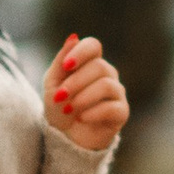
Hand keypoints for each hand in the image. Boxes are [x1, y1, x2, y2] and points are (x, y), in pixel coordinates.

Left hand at [44, 33, 128, 152]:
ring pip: (106, 85)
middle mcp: (107, 74)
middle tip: (59, 96)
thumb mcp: (52, 83)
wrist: (65, 137)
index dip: (81, 52)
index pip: (93, 45)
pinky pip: (112, 107)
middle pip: (99, 67)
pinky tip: (81, 118)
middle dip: (76, 82)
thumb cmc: (59, 107)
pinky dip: (93, 112)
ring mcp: (116, 93)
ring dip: (83, 98)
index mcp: (90, 63)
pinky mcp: (121, 112)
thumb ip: (61, 61)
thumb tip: (73, 37)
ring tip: (69, 109)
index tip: (66, 66)